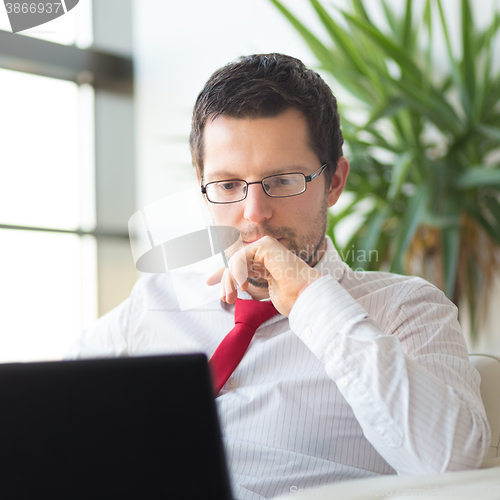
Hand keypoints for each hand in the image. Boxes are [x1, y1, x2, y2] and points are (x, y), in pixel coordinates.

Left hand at [206, 236, 321, 315]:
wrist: (306, 297)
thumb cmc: (290, 298)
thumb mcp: (259, 291)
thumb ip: (242, 283)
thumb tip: (219, 280)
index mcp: (265, 262)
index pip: (238, 265)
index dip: (222, 274)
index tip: (208, 282)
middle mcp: (265, 252)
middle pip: (234, 263)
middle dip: (226, 282)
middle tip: (226, 299)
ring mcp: (266, 247)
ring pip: (235, 261)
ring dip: (230, 280)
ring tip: (232, 297)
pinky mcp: (265, 245)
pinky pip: (241, 257)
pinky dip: (238, 272)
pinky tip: (244, 285)